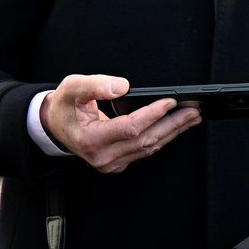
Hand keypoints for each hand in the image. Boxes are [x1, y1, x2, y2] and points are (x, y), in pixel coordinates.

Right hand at [40, 74, 200, 172]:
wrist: (54, 127)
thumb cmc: (64, 106)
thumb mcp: (72, 88)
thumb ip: (95, 85)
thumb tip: (123, 86)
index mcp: (90, 140)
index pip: (130, 128)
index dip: (152, 114)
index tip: (171, 101)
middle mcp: (103, 157)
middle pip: (146, 140)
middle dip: (172, 124)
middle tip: (194, 111)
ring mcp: (112, 163)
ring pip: (149, 148)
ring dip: (172, 132)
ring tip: (192, 117)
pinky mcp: (119, 162)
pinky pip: (145, 150)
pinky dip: (162, 137)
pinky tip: (175, 126)